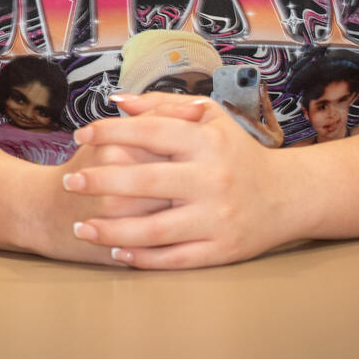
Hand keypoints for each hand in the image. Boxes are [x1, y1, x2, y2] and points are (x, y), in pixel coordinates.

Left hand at [60, 93, 294, 268]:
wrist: (289, 196)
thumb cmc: (238, 152)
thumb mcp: (210, 118)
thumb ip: (162, 106)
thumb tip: (116, 101)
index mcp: (207, 142)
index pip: (150, 132)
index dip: (110, 131)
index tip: (80, 135)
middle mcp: (213, 179)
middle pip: (146, 181)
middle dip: (101, 182)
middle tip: (69, 182)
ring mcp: (217, 218)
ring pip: (155, 228)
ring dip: (112, 230)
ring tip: (80, 226)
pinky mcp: (222, 249)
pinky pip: (175, 258)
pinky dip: (143, 257)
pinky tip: (115, 251)